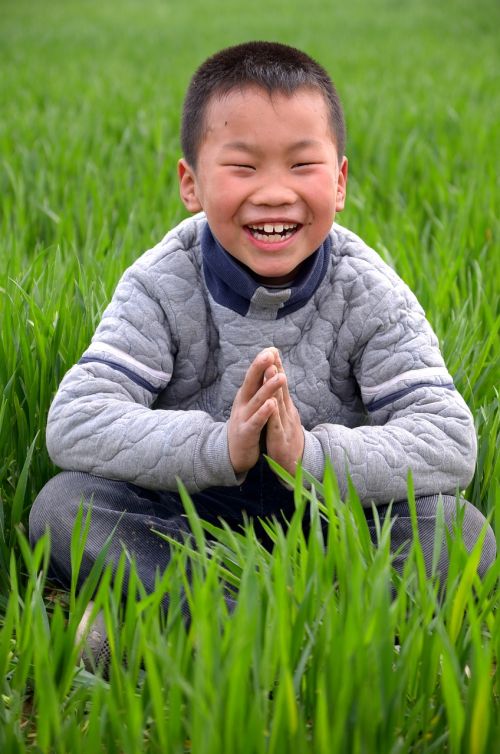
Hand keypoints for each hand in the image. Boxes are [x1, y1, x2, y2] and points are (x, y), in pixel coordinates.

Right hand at [227, 349, 285, 474]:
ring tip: (280, 376)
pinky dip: (264, 412)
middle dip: (260, 367)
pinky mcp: (246, 432)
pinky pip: (256, 421)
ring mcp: (243, 418)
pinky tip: (272, 404)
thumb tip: (265, 367)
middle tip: (269, 353)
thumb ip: (257, 387)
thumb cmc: (245, 425)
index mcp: (245, 396)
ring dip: (268, 388)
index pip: (254, 375)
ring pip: (257, 400)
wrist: (232, 454)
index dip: (261, 362)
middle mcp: (243, 404)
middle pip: (251, 382)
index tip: (272, 348)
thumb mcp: (250, 404)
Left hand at [265, 351, 303, 475]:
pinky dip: (273, 413)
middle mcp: (287, 411)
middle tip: (272, 352)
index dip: (277, 367)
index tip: (272, 349)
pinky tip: (271, 403)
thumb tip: (278, 384)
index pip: (281, 384)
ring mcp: (285, 424)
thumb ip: (281, 401)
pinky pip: (276, 424)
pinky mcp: (280, 438)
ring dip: (275, 385)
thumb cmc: (288, 439)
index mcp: (285, 407)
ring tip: (271, 369)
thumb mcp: (284, 417)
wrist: (297, 464)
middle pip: (282, 388)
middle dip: (277, 370)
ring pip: (279, 402)